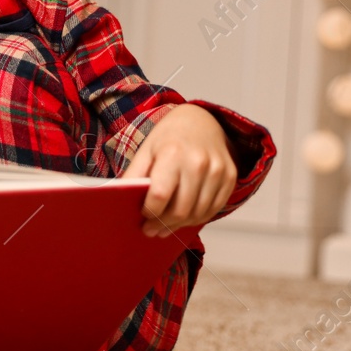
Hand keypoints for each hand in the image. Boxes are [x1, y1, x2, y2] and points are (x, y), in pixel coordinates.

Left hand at [123, 104, 236, 234]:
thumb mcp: (147, 150)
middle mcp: (198, 162)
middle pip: (180, 210)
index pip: (159, 195)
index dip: (149, 211)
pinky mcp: (230, 177)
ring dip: (179, 226)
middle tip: (151, 230)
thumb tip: (120, 201)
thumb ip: (134, 175)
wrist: (202, 121)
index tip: (142, 216)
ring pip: (197, 214)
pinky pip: (214, 209)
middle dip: (162, 224)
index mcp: (173, 153)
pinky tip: (185, 218)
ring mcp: (217, 170)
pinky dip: (198, 219)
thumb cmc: (170, 138)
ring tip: (166, 227)